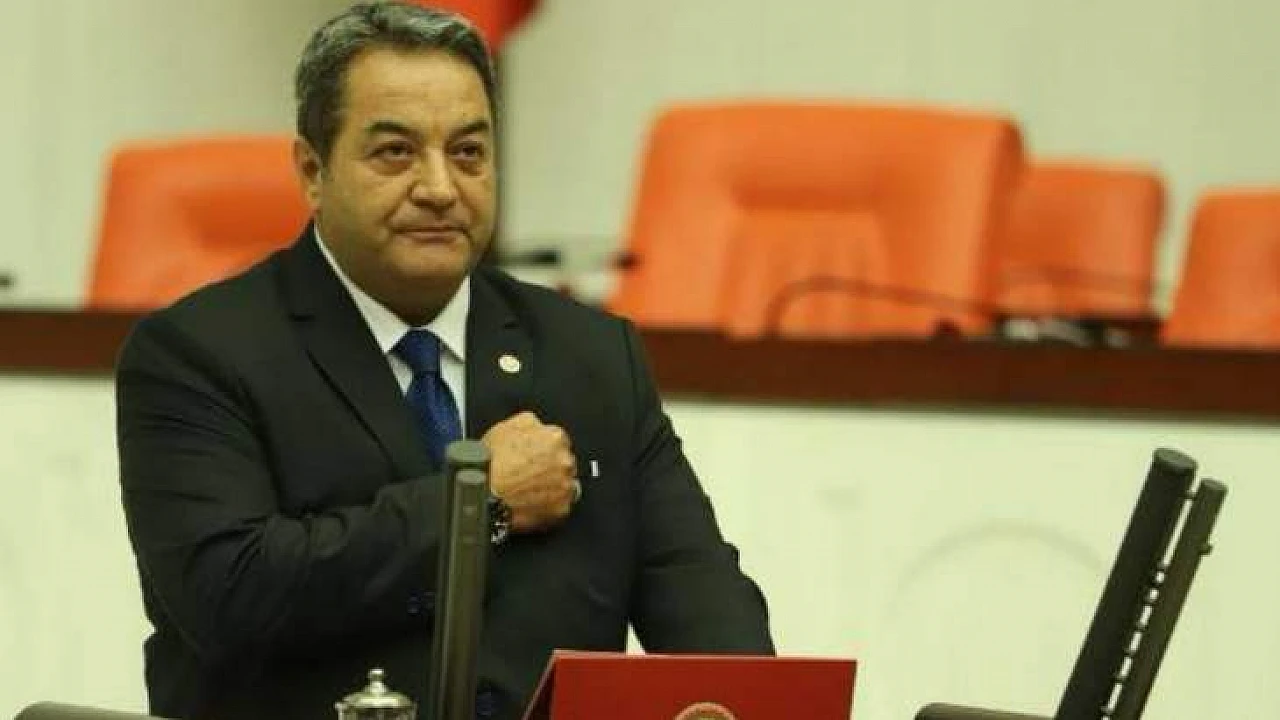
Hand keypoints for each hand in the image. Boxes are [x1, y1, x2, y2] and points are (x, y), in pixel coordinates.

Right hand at [481, 411, 576, 532]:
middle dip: (551, 467)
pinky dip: (548, 505)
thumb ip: (529, 424)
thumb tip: (537, 426)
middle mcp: (565, 461)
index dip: (544, 449)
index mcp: (555, 437)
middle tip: (529, 474)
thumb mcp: (506, 427)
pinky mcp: (561, 508)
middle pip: (564, 462)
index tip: (535, 457)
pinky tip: (532, 502)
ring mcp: (565, 485)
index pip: (559, 441)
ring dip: (552, 486)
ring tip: (529, 490)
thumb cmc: (491, 462)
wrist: (484, 494)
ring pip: (564, 484)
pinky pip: (559, 505)